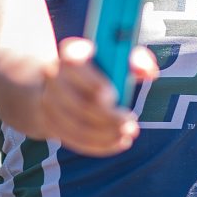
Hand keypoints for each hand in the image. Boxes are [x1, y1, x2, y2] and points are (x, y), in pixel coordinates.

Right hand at [39, 38, 157, 155]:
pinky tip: (119, 142)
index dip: (91, 81)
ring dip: (106, 134)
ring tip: (128, 133)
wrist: (61, 80)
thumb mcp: (118, 56)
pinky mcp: (49, 121)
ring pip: (78, 125)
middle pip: (80, 102)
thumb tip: (149, 73)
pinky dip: (99, 145)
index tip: (112, 95)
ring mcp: (47, 100)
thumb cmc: (98, 67)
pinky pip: (74, 139)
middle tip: (131, 122)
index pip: (74, 60)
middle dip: (108, 117)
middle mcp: (53, 74)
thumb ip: (136, 59)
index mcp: (70, 52)